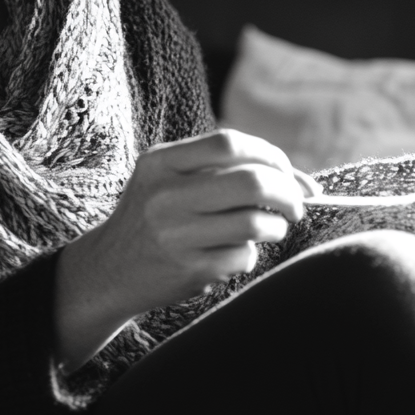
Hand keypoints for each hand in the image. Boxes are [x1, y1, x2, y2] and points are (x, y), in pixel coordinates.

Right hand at [54, 128, 316, 369]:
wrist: (110, 269)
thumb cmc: (156, 214)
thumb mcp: (170, 177)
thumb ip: (225, 168)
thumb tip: (304, 182)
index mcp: (161, 163)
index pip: (228, 144)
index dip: (269, 154)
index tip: (285, 170)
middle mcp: (166, 196)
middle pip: (250, 182)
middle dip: (287, 191)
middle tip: (297, 203)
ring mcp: (176, 235)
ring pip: (254, 223)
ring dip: (275, 226)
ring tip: (271, 227)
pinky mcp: (189, 271)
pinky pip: (243, 256)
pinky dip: (250, 253)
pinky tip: (234, 252)